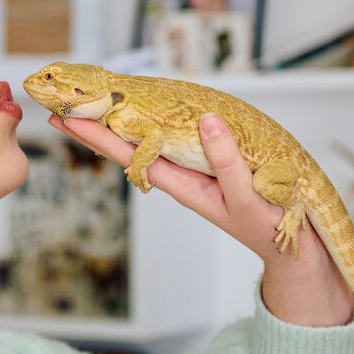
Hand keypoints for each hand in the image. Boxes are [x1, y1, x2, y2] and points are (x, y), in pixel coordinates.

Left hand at [48, 113, 353, 325]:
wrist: (293, 248)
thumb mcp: (248, 195)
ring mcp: (195, 170)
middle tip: (60, 106)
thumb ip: (228, 160)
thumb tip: (207, 120)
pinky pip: (175, 140)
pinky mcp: (212, 166)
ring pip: (149, 142)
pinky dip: (156, 125)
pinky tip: (145, 116)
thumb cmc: (269, 225)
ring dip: (121, 123)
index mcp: (182, 183)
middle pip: (129, 146)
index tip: (65, 120)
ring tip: (92, 105)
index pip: (129, 154)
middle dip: (96, 126)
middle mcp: (182, 174)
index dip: (97, 136)